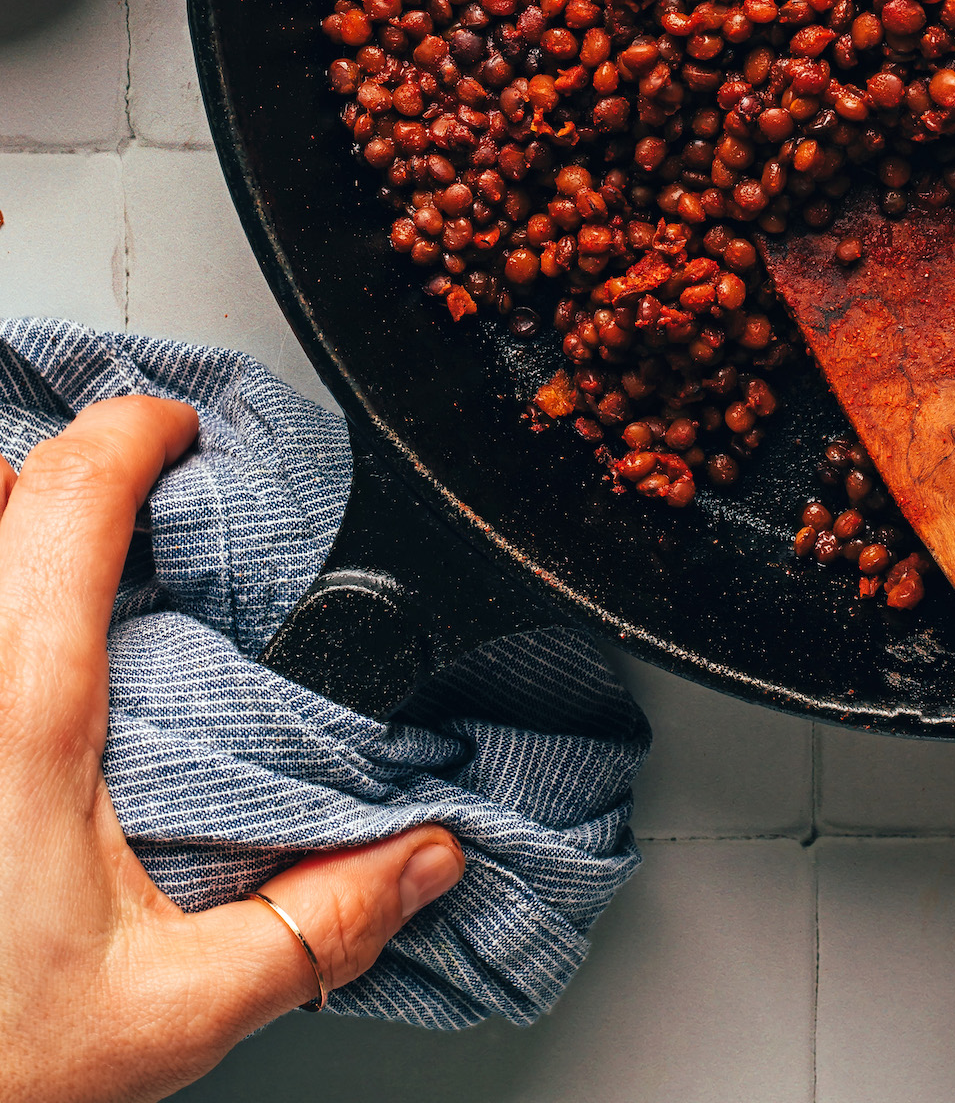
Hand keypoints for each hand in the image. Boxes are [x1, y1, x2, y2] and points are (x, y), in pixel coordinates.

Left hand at [0, 395, 465, 1102]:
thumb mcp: (165, 1017)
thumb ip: (312, 929)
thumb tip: (421, 859)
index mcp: (20, 710)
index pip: (74, 492)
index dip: (138, 429)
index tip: (179, 431)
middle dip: (58, 467)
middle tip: (123, 499)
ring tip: (52, 564)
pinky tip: (14, 647)